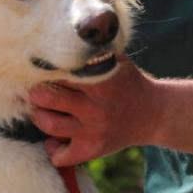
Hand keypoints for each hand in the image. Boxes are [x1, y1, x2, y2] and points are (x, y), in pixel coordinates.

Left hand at [29, 55, 159, 166]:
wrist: (155, 114)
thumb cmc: (129, 83)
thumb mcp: (117, 61)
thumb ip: (93, 51)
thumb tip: (64, 37)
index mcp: (100, 81)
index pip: (60, 73)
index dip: (47, 70)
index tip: (44, 71)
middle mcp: (96, 107)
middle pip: (47, 97)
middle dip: (37, 92)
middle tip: (39, 90)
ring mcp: (93, 130)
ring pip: (48, 125)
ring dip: (40, 117)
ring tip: (44, 111)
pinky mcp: (92, 149)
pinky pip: (60, 156)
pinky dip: (52, 148)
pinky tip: (56, 139)